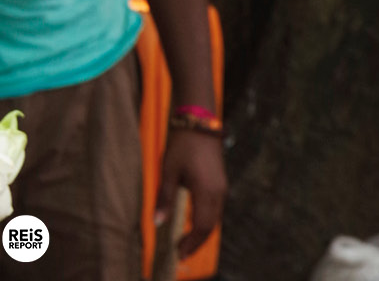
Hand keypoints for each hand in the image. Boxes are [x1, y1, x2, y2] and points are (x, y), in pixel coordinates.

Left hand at [157, 128, 226, 258]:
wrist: (199, 123)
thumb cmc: (182, 146)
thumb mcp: (168, 173)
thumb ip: (164, 199)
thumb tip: (157, 223)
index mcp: (206, 190)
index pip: (202, 226)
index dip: (191, 243)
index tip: (178, 254)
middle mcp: (218, 191)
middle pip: (211, 225)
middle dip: (197, 242)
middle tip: (181, 254)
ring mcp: (221, 186)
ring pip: (215, 217)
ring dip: (201, 232)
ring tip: (185, 242)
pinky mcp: (220, 182)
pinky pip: (215, 208)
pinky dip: (205, 220)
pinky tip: (193, 223)